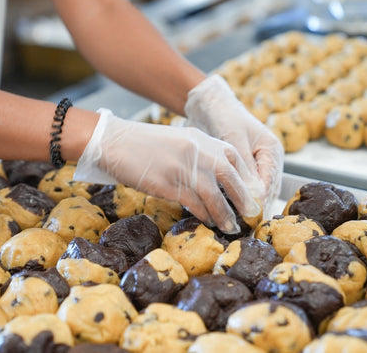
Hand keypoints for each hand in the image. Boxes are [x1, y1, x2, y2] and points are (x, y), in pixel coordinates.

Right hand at [74, 108, 261, 233]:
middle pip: (230, 177)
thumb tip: (216, 179)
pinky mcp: (169, 183)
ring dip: (225, 214)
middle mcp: (197, 151)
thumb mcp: (179, 141)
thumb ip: (199, 155)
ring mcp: (183, 167)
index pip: (233, 159)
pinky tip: (209, 222)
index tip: (252, 193)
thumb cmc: (144, 144)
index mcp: (201, 139)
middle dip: (243, 198)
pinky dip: (205, 215)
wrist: (114, 142)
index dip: (246, 179)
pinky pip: (194, 203)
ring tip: (231, 227)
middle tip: (250, 214)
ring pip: (214, 194)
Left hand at [184, 75, 284, 217]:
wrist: (211, 105)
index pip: (269, 183)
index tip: (247, 218)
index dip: (259, 202)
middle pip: (266, 191)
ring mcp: (257, 165)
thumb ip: (244, 166)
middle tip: (241, 226)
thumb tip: (254, 195)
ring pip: (255, 193)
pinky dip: (236, 199)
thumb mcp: (234, 139)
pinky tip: (226, 210)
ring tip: (234, 223)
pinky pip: (244, 188)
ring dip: (245, 206)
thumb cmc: (224, 117)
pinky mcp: (243, 169)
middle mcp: (268, 160)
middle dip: (254, 208)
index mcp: (272, 151)